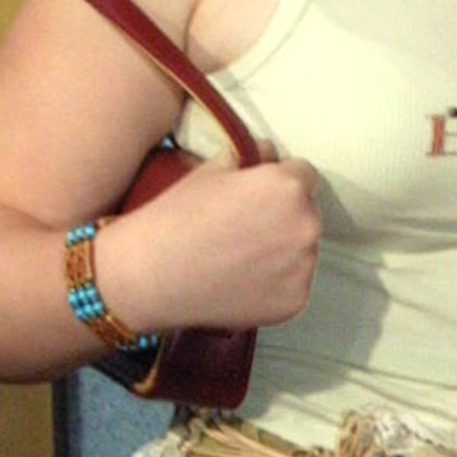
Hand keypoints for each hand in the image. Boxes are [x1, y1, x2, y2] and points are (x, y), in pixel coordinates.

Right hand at [98, 146, 321, 332]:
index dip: (280, 181)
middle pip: (306, 212)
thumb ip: (252, 158)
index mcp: (288, 186)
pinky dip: (276, 282)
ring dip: (283, 249)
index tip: (260, 195)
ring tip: (242, 256)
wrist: (149, 275)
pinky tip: (243, 280)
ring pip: (303, 250)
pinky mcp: (294, 302)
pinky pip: (294, 283)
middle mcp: (305, 225)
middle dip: (284, 215)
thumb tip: (270, 154)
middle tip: (247, 226)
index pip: (304, 175)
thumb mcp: (213, 169)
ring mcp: (303, 268)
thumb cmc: (177, 215)